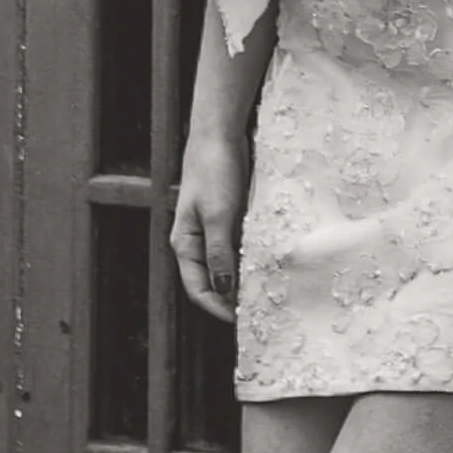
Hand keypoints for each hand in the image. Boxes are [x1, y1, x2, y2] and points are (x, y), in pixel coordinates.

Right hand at [171, 127, 249, 322]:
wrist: (219, 132)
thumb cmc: (214, 170)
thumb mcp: (218, 214)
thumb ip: (219, 252)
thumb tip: (222, 290)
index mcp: (185, 243)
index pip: (198, 289)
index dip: (217, 308)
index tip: (241, 321)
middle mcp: (196, 240)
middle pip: (211, 280)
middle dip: (231, 297)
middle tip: (259, 309)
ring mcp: (211, 227)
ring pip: (226, 263)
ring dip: (242, 277)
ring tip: (266, 290)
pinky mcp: (228, 214)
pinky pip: (237, 244)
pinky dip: (250, 256)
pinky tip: (268, 260)